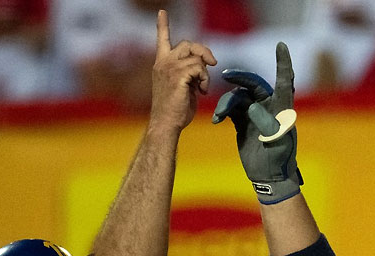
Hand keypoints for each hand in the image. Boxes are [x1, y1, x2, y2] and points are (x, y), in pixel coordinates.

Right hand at [151, 10, 216, 131]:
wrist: (166, 124)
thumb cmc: (175, 110)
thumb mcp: (183, 86)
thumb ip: (190, 73)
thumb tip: (205, 65)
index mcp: (162, 64)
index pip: (162, 40)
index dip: (163, 25)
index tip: (162, 12)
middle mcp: (163, 63)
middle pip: (188, 44)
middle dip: (203, 52)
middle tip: (212, 64)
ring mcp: (169, 68)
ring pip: (197, 58)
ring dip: (205, 73)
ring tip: (201, 87)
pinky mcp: (178, 75)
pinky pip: (200, 68)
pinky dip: (205, 79)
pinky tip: (201, 91)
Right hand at [211, 42, 302, 203]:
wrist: (268, 176)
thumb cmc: (278, 160)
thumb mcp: (275, 143)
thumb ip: (266, 124)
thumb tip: (252, 107)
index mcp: (282, 108)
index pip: (284, 80)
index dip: (283, 62)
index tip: (281, 45)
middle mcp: (270, 107)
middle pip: (254, 84)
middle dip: (240, 78)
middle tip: (227, 75)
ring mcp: (255, 113)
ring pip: (239, 97)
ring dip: (227, 103)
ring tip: (219, 116)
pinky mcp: (243, 122)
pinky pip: (231, 109)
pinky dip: (223, 111)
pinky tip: (216, 120)